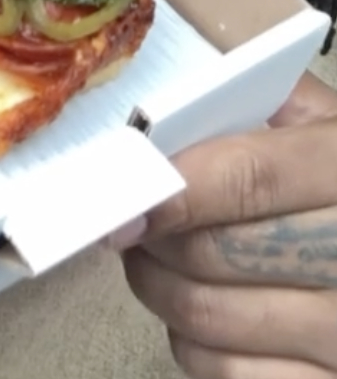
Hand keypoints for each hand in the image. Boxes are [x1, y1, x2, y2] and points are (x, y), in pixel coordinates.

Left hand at [116, 72, 336, 377]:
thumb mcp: (328, 124)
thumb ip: (264, 99)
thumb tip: (179, 90)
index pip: (247, 178)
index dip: (174, 187)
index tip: (124, 195)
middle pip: (216, 252)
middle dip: (156, 234)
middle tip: (131, 217)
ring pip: (206, 315)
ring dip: (157, 283)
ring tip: (152, 252)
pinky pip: (224, 372)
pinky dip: (189, 339)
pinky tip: (198, 302)